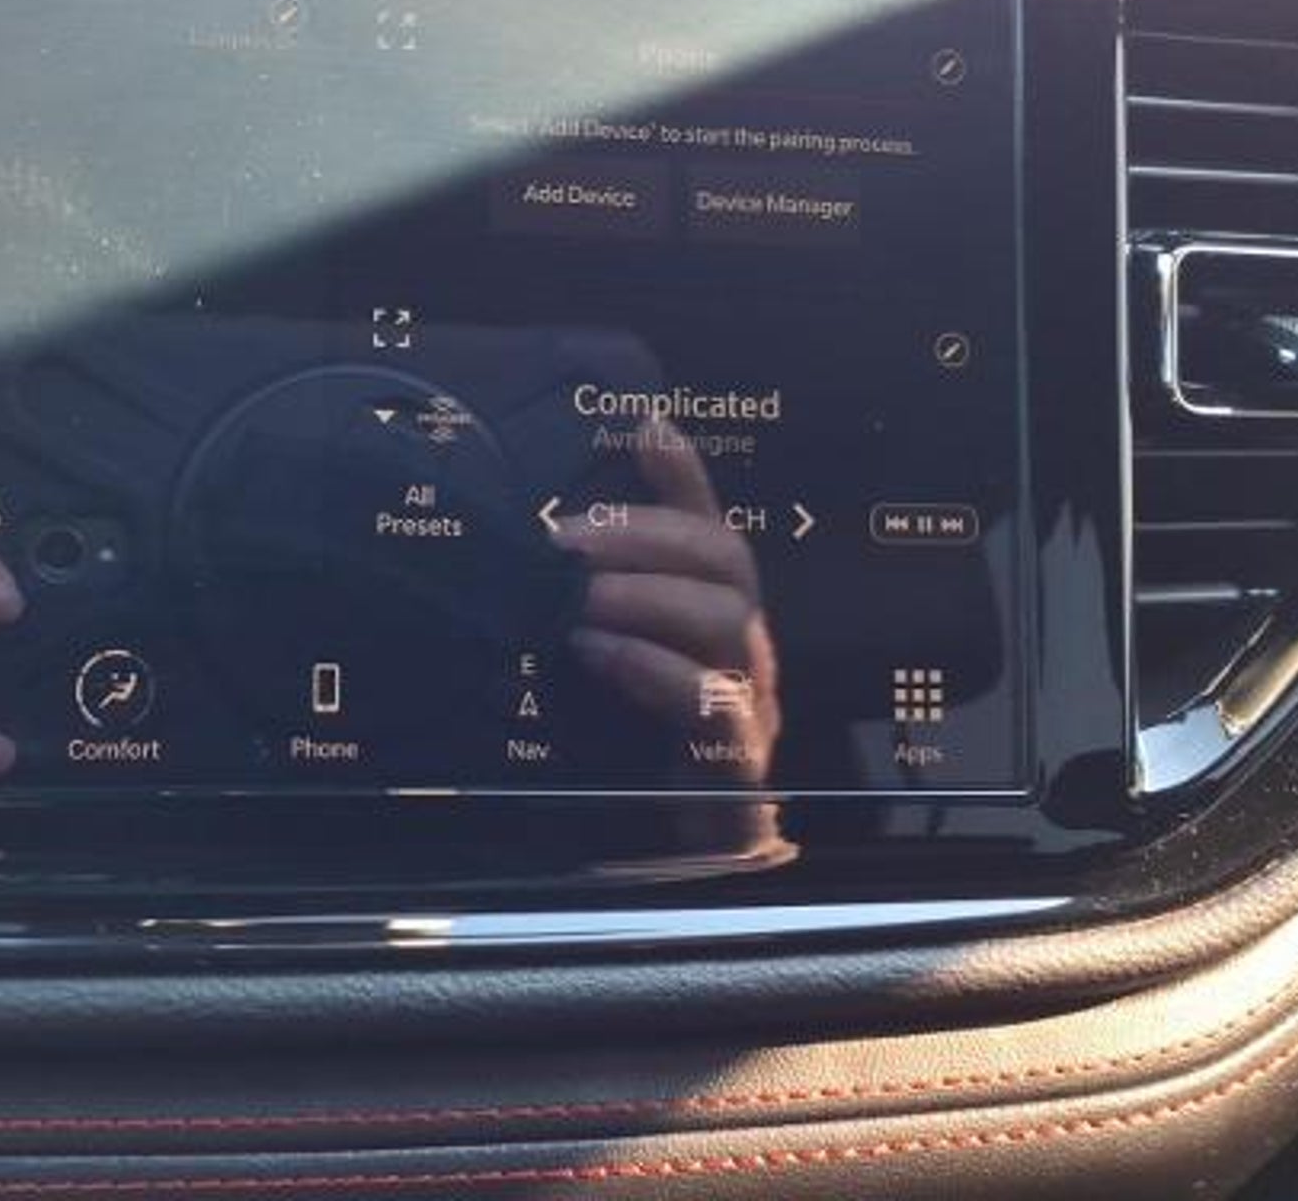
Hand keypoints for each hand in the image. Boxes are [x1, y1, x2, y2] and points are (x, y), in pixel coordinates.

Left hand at [554, 422, 781, 785]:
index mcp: (713, 623)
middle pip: (726, 562)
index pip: (709, 529)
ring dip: (644, 597)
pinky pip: (717, 703)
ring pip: (728, 621)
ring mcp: (752, 709)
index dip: (683, 475)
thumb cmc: (629, 763)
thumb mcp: (598, 671)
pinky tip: (598, 654)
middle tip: (565, 540)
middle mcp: (743, 655)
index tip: (644, 425)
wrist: (664, 872)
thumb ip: (584, 605)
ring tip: (574, 597)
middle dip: (645, 538)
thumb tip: (544, 534)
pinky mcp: (741, 771)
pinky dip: (654, 668)